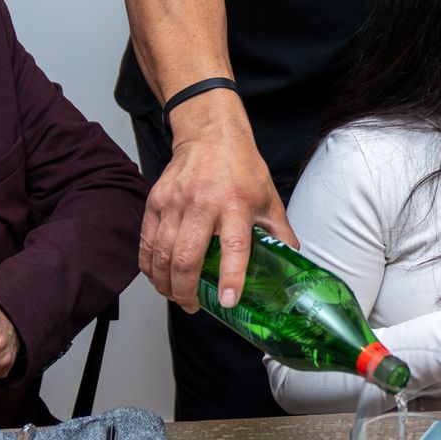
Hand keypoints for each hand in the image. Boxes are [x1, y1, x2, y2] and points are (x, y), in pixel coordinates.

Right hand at [139, 99, 295, 310]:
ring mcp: (176, 202)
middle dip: (185, 290)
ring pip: (162, 253)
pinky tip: (157, 276)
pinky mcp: (156, 200)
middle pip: (186, 257)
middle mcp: (203, 204)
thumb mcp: (268, 198)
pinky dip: (149, 265)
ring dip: (165, 283)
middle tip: (192, 305)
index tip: (228, 301)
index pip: (235, 247)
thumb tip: (293, 260)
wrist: (210, 134)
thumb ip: (280, 232)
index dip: (231, 277)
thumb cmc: (240, 167)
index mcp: (236, 205)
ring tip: (175, 295)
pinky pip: (147, 241)